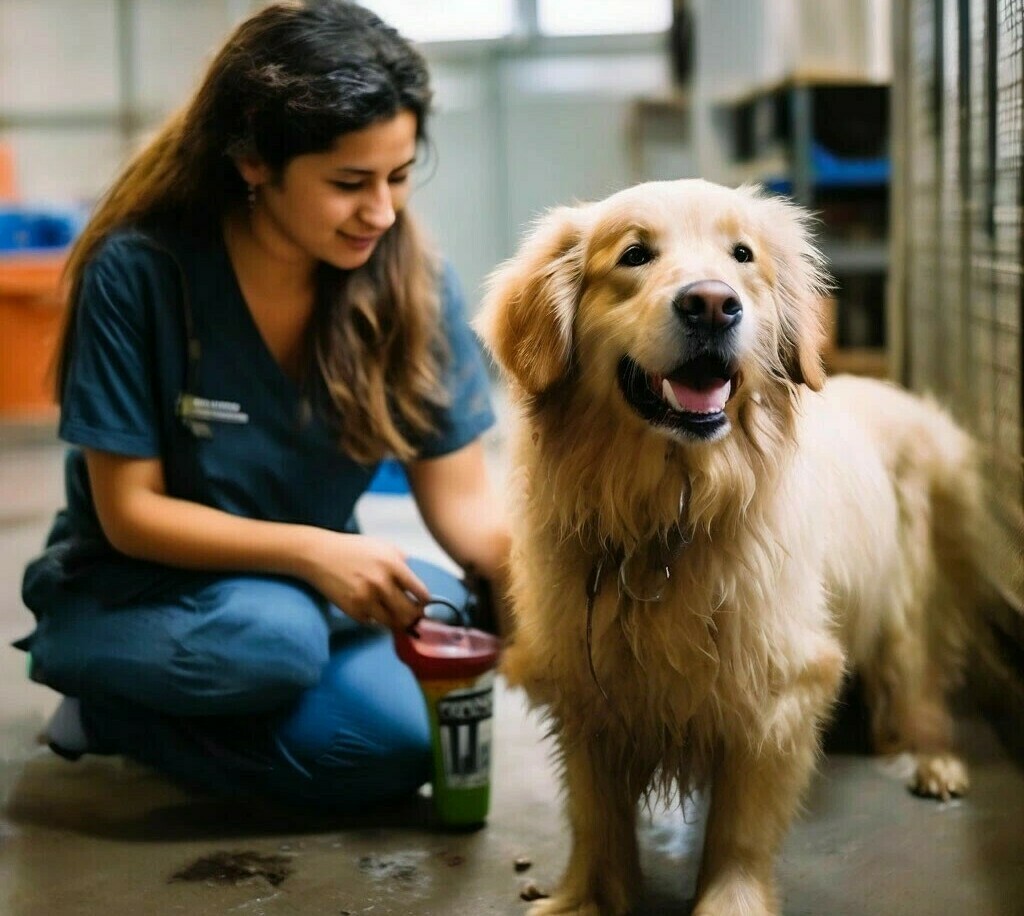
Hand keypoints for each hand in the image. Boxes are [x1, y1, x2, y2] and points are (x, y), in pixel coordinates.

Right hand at [301, 531, 430, 629]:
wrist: (319, 555)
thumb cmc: (352, 549)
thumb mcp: (382, 545)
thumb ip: (402, 560)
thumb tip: (414, 580)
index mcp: (393, 565)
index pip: (421, 593)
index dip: (424, 602)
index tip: (423, 604)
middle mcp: (382, 583)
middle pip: (409, 613)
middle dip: (414, 617)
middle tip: (414, 617)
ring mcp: (367, 599)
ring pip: (392, 623)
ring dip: (396, 622)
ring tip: (396, 617)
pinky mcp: (353, 610)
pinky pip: (372, 622)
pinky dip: (375, 619)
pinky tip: (373, 610)